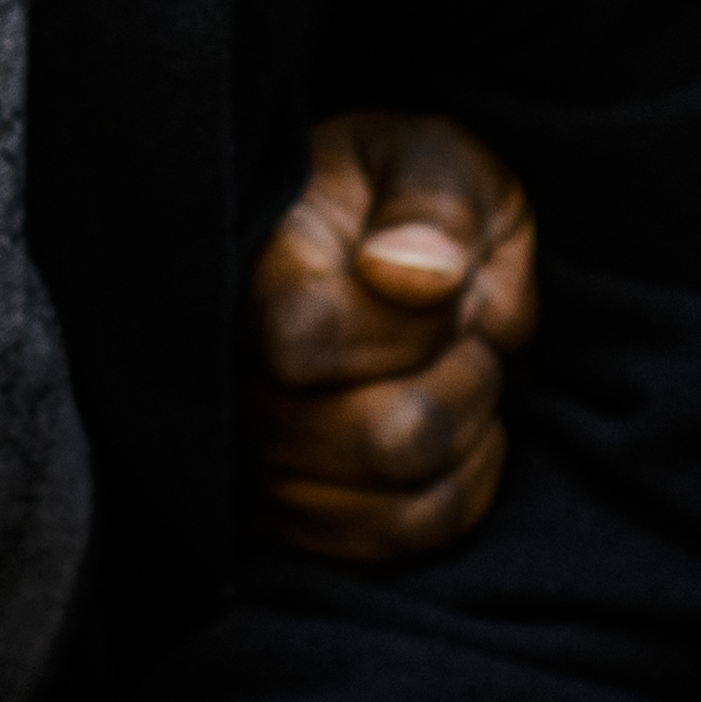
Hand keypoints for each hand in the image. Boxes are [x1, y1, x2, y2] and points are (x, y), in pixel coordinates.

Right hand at [247, 108, 522, 565]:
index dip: (415, 323)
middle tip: (467, 328)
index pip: (310, 344)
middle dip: (468, 378)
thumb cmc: (399, 201)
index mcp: (251, 276)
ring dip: (469, 436)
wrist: (366, 256)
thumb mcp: (430, 158)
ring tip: (452, 373)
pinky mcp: (290, 524)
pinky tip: (450, 425)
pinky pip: (403, 544)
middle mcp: (231, 387)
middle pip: (385, 439)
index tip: (445, 280)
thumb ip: (431, 204)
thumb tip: (419, 280)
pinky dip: (460, 487)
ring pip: (403, 507)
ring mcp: (255, 466)